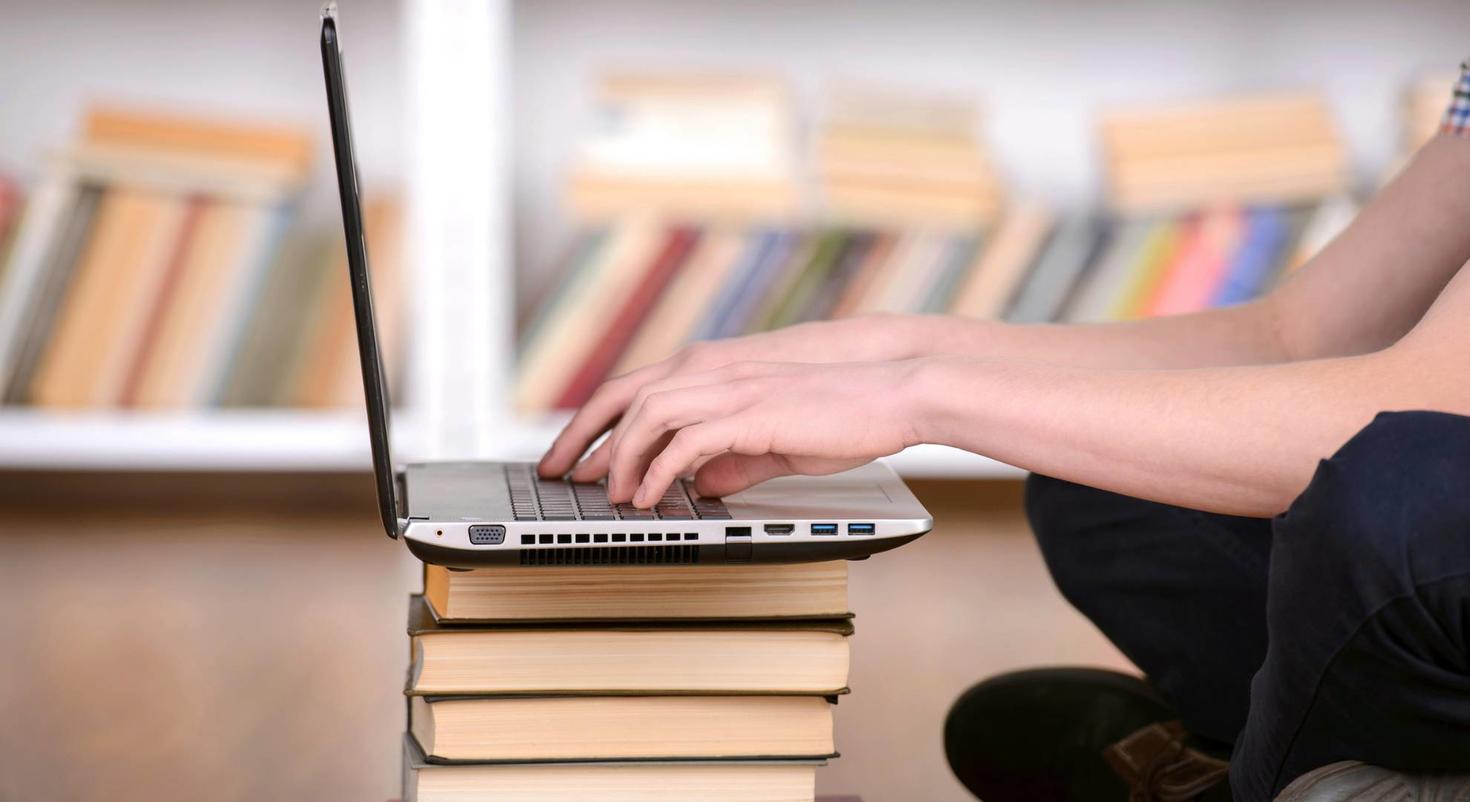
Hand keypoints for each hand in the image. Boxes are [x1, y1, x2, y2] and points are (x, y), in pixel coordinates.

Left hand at [538, 314, 932, 479]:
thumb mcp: (774, 442)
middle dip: (580, 435)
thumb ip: (733, 461)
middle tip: (556, 474)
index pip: (634, 390)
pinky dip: (657, 472)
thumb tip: (700, 487)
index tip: (570, 456)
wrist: (892, 392)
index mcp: (714, 372)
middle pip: (621, 395)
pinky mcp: (747, 413)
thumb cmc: (844, 415)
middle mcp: (711, 372)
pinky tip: (647, 499)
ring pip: (645, 415)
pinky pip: (683, 443)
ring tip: (606, 496)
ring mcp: (728, 389)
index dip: (594, 423)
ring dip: (618, 458)